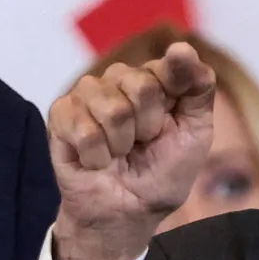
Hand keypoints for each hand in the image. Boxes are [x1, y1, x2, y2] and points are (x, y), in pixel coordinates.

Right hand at [47, 42, 216, 259]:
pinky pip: (82, 127)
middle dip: (147, 128)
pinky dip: (96, 155)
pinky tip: (96, 161)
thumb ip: (198, 89)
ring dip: (120, 145)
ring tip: (118, 154)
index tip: (168, 123)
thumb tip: (182, 47)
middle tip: (142, 146)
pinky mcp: (60, 116)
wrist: (128, 213)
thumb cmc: (162, 173)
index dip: (172, 97)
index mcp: (154, 78)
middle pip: (140, 85)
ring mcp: (87, 95)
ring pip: (110, 107)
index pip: (168, 66)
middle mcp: (118, 80)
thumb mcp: (195, 133)